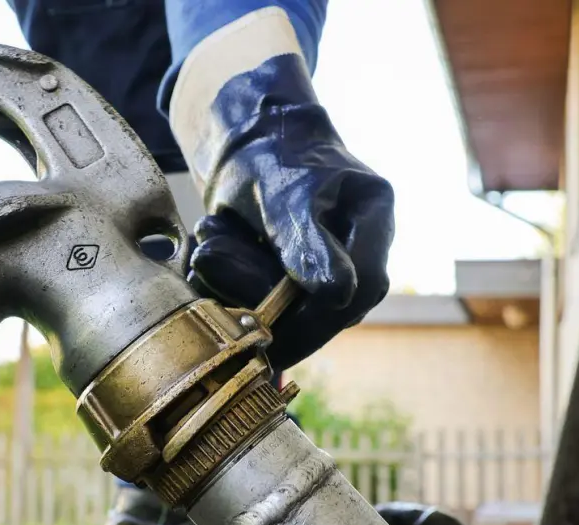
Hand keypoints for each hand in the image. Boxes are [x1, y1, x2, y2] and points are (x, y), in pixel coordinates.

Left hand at [183, 56, 393, 371]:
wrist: (250, 148)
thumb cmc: (276, 156)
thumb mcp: (287, 195)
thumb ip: (310, 243)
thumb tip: (338, 295)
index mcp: (374, 224)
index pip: (361, 288)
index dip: (317, 318)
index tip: (262, 322)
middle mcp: (358, 260)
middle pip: (321, 314)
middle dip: (252, 290)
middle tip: (205, 252)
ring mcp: (329, 277)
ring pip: (284, 316)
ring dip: (230, 282)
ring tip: (207, 233)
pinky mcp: (295, 291)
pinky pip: (259, 309)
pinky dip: (222, 283)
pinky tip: (210, 243)